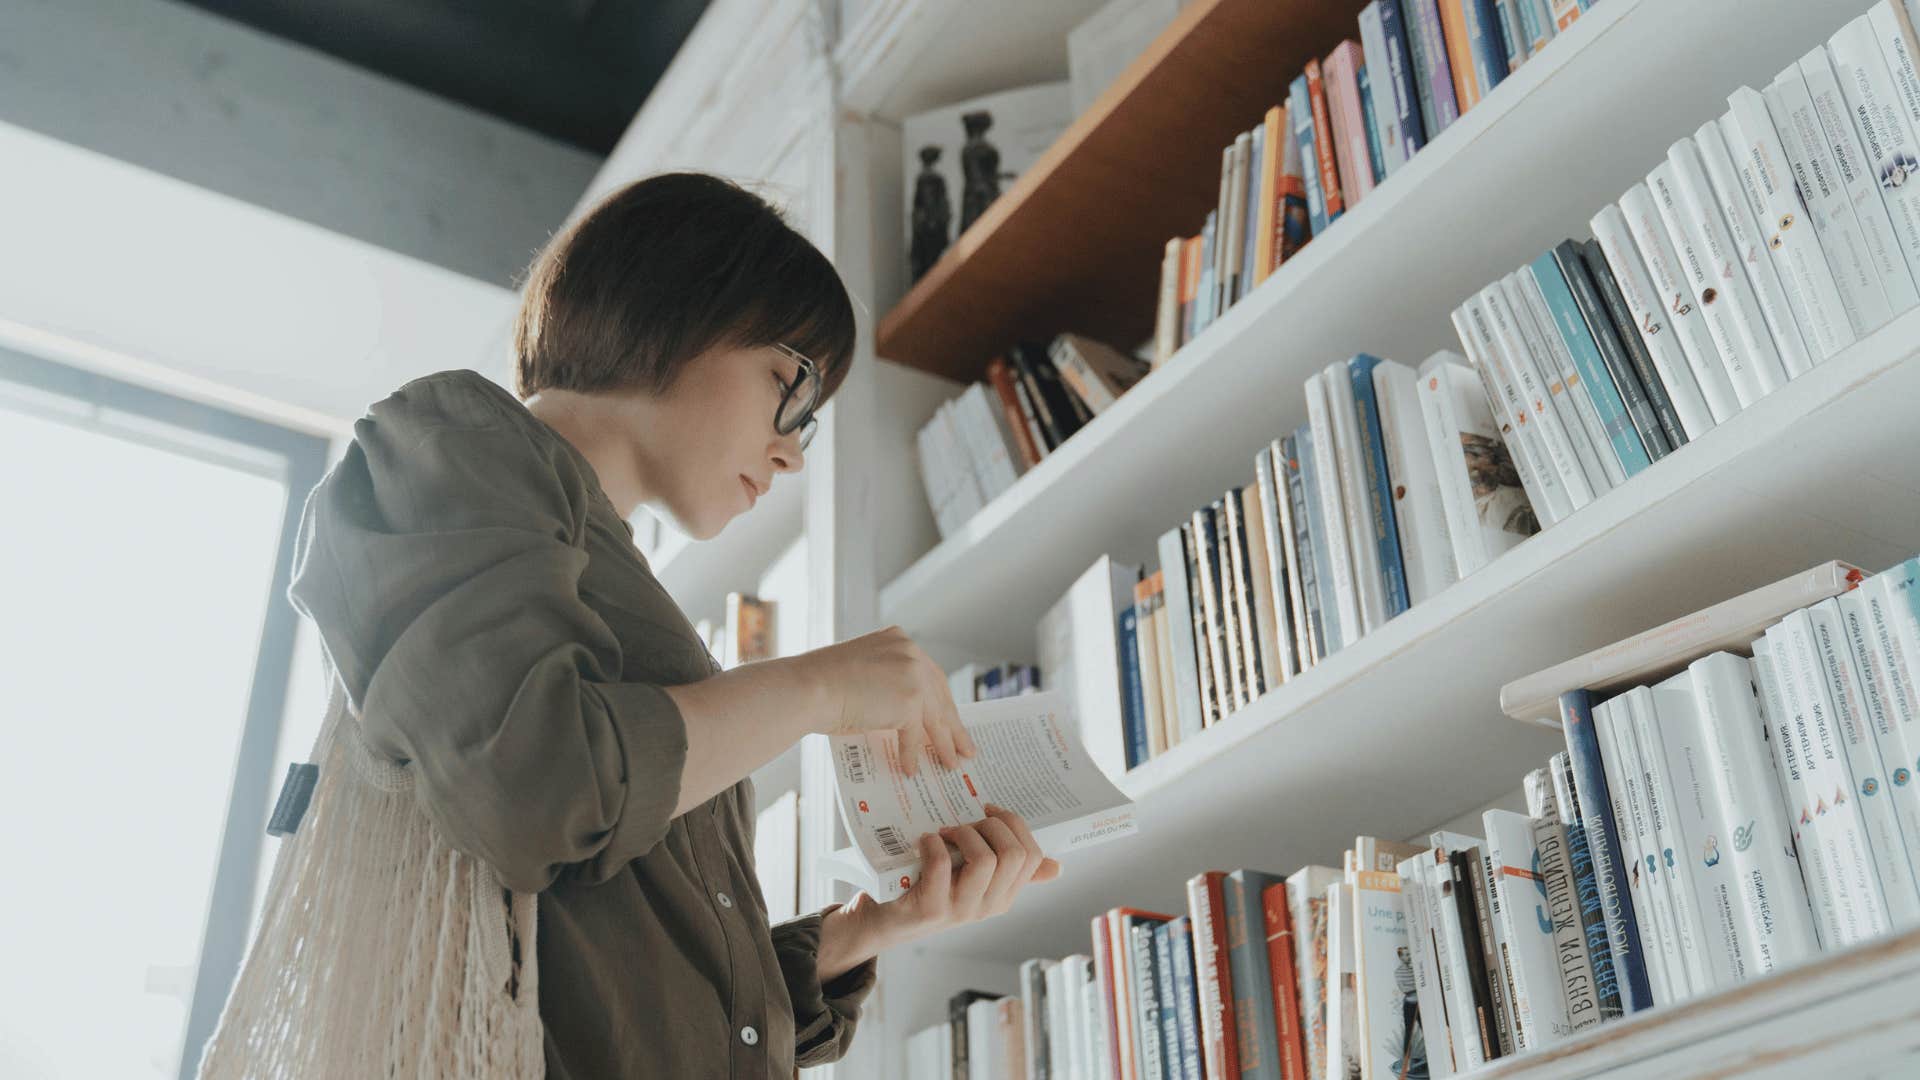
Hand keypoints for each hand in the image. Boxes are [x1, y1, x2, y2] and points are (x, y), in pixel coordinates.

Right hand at [791, 626, 976, 774]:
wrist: (807, 688)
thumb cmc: (821, 685)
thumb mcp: (862, 675)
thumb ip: (886, 687)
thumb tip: (906, 719)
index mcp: (899, 640)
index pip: (929, 675)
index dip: (941, 701)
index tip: (950, 719)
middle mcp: (910, 652)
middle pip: (939, 695)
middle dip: (952, 725)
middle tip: (964, 746)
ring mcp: (912, 674)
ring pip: (934, 716)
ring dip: (944, 744)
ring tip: (950, 764)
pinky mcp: (909, 700)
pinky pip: (916, 733)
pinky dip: (912, 754)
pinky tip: (910, 769)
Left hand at [815, 806, 1063, 980]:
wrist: (887, 918)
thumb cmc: (931, 888)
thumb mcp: (975, 880)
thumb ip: (1011, 870)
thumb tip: (1057, 867)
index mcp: (1005, 895)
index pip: (1032, 856)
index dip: (1014, 824)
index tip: (989, 811)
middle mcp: (989, 905)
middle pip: (1014, 855)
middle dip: (991, 826)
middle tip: (965, 825)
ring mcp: (961, 910)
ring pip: (985, 859)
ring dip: (963, 833)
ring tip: (945, 834)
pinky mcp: (931, 908)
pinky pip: (942, 863)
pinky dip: (933, 843)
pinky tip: (924, 841)